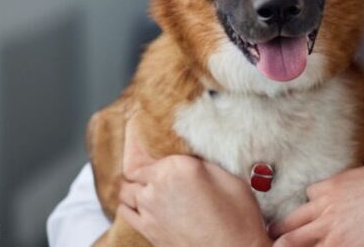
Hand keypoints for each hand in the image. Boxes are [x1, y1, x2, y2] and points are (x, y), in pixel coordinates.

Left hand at [116, 119, 270, 246]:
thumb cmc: (237, 217)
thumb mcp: (227, 177)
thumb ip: (201, 163)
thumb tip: (189, 157)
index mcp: (177, 168)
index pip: (144, 151)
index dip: (138, 143)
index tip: (137, 131)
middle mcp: (157, 188)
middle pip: (133, 171)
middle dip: (138, 163)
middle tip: (144, 156)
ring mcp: (150, 212)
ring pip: (126, 192)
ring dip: (133, 184)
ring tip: (143, 179)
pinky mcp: (149, 232)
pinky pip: (126, 213)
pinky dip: (128, 204)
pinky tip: (137, 201)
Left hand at [270, 158, 363, 246]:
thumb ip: (352, 187)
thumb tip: (349, 195)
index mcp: (334, 187)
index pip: (303, 205)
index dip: (303, 219)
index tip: (301, 231)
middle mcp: (329, 210)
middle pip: (289, 231)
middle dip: (283, 241)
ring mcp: (337, 233)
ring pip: (296, 246)